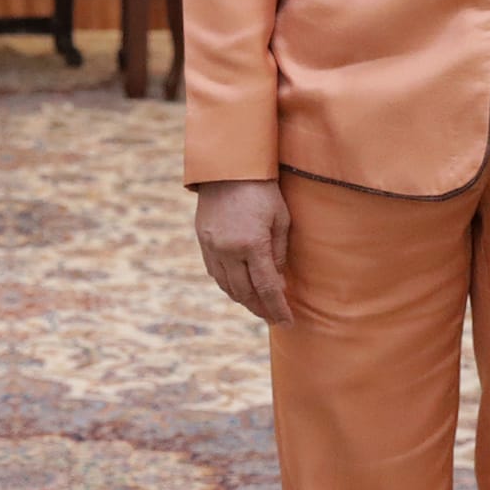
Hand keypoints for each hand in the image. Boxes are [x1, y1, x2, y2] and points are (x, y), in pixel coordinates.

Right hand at [195, 178, 293, 325]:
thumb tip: (278, 282)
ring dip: (243, 300)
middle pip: (245, 293)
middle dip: (260, 308)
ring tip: (258, 306)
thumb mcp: (281, 219)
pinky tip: (239, 287)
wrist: (228, 167)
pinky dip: (228, 285)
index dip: (278, 308)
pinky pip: (214, 273)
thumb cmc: (262, 190)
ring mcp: (212, 246)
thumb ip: (279, 253)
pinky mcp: (203, 241)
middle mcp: (229, 250)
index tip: (287, 321)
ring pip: (227, 286)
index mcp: (252, 244)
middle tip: (273, 317)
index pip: (267, 287)